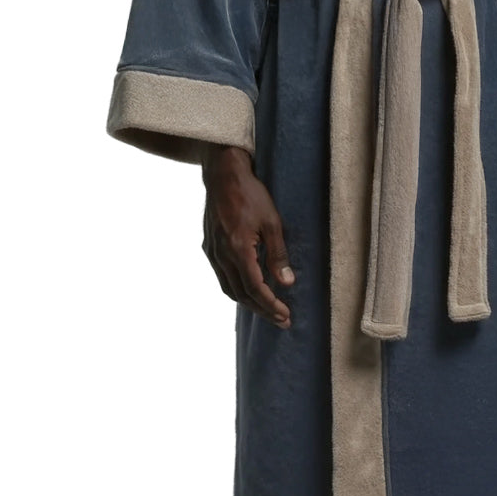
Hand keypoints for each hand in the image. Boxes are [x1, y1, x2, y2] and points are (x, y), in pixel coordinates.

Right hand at [201, 145, 295, 327]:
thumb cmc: (250, 195)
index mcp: (238, 249)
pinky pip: (222, 277)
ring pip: (229, 288)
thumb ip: (278, 254)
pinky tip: (249, 290)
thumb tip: (287, 283)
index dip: (271, 306)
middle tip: (281, 320)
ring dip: (249, 303)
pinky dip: (236, 288)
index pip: (255, 289)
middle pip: (241, 295)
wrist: (223, 175)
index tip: (285, 315)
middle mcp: (221, 255)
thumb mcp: (272, 222)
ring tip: (268, 310)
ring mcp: (212, 252)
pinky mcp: (209, 247)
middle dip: (262, 310)